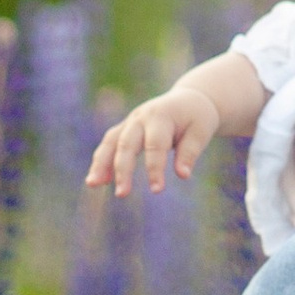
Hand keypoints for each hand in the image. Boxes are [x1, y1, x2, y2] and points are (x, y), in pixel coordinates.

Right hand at [87, 80, 221, 197]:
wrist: (189, 100)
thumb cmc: (197, 118)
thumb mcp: (201, 132)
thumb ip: (190, 152)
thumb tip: (182, 175)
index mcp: (161, 116)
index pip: (155, 145)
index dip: (155, 168)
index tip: (157, 190)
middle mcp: (141, 117)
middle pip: (127, 143)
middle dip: (122, 169)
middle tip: (122, 194)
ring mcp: (130, 121)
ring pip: (111, 141)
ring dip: (101, 163)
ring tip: (93, 184)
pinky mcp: (125, 128)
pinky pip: (109, 144)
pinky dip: (101, 160)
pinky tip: (96, 181)